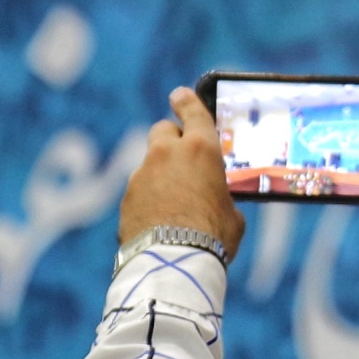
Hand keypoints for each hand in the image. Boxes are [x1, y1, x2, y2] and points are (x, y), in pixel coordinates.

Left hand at [118, 87, 246, 257]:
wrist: (173, 263)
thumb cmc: (213, 238)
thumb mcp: (232, 214)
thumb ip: (221, 196)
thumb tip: (214, 201)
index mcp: (202, 149)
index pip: (192, 110)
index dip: (187, 100)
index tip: (180, 94)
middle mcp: (168, 154)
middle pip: (163, 130)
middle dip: (171, 140)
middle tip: (181, 158)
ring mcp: (143, 174)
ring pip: (150, 164)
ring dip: (160, 175)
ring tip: (174, 204)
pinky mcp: (127, 197)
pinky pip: (139, 190)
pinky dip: (148, 199)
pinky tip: (159, 221)